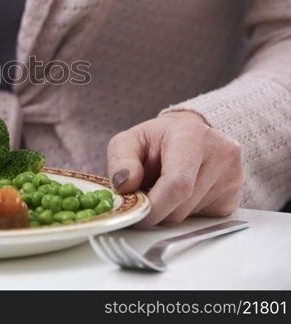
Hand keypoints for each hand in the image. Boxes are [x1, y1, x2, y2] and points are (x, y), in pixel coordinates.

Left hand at [106, 111, 243, 225]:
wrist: (188, 136)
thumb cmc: (158, 139)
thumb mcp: (130, 141)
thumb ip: (121, 161)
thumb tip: (124, 186)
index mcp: (192, 135)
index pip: (177, 184)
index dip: (153, 206)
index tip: (137, 212)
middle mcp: (221, 154)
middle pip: (181, 205)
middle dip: (156, 210)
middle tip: (144, 197)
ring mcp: (233, 177)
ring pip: (190, 217)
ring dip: (169, 211)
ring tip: (163, 188)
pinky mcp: (235, 197)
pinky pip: (203, 220)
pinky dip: (184, 213)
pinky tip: (181, 194)